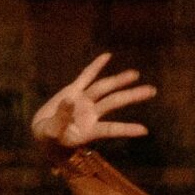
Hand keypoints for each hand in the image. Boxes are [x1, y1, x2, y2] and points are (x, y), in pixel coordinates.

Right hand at [32, 53, 156, 148]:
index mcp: (88, 130)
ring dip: (119, 80)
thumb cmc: (50, 138)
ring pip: (104, 88)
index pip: (110, 129)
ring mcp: (83, 101)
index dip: (126, 129)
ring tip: (136, 74)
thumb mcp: (53, 133)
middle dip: (131, 96)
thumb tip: (70, 100)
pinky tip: (108, 56)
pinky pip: (86, 76)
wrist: (42, 132)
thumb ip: (61, 119)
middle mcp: (90, 113)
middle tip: (152, 91)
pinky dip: (96, 66)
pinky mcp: (73, 91)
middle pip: (113, 102)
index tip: (145, 131)